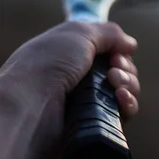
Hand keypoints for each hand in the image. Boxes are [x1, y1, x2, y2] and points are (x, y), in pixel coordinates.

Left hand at [0, 21, 139, 158]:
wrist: (27, 106)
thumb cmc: (48, 64)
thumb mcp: (79, 34)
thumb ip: (109, 34)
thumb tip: (131, 44)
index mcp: (72, 53)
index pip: (107, 51)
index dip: (118, 50)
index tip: (117, 53)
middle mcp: (79, 77)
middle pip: (120, 71)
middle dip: (125, 68)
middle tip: (113, 70)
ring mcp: (86, 103)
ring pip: (124, 92)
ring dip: (128, 84)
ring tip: (115, 84)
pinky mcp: (92, 125)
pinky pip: (121, 115)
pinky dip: (127, 105)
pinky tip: (122, 99)